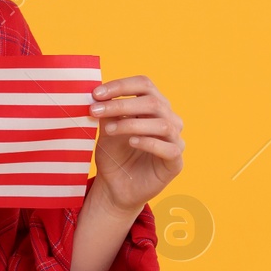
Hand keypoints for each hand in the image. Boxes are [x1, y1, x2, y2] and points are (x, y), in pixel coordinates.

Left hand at [88, 75, 183, 213]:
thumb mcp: (107, 129)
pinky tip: (131, 142)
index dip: (121, 85)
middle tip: (95, 110)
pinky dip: (149, 143)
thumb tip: (98, 94)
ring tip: (109, 130)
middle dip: (121, 105)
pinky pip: (169, 148)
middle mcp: (169, 119)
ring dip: (132, 124)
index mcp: (153, 106)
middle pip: (153, 102)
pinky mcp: (175, 162)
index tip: (96, 93)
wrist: (116, 186)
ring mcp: (175, 140)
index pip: (144, 84)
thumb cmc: (114, 154)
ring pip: (162, 124)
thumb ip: (107, 112)